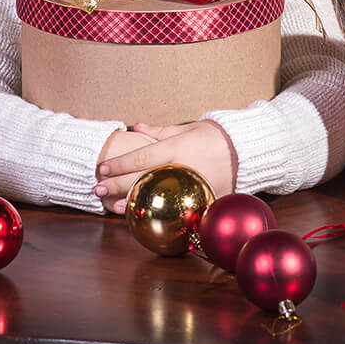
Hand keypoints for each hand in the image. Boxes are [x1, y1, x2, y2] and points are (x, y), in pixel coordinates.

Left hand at [94, 120, 238, 213]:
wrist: (246, 150)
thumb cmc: (215, 136)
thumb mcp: (188, 128)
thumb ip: (161, 131)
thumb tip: (136, 127)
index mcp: (176, 149)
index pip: (141, 157)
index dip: (120, 163)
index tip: (103, 168)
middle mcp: (180, 168)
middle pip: (143, 178)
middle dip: (117, 184)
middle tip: (98, 188)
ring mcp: (190, 186)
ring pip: (155, 196)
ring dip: (132, 201)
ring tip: (112, 207)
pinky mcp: (201, 199)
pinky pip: (176, 208)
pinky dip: (160, 212)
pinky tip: (145, 216)